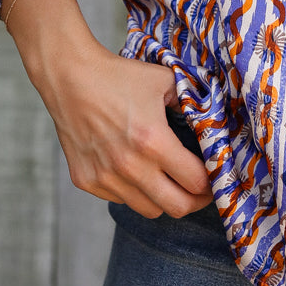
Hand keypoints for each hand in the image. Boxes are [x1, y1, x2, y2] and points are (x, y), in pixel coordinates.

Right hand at [42, 43, 213, 220]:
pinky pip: (121, 199)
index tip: (215, 176)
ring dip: (164, 198)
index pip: (195, 182)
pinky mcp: (86, 181)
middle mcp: (129, 166)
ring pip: (149, 209)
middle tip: (200, 189)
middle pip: (176, 207)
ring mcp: (105, 177)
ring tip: (168, 180)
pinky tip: (135, 169)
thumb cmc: (119, 77)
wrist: (70, 77)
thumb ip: (191, 103)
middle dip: (195, 201)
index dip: (212, 183)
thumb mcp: (165, 81)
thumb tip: (211, 123)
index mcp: (153, 141)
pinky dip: (134, 191)